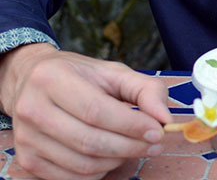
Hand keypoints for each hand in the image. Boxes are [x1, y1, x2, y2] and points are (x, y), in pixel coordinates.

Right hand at [0, 43, 171, 179]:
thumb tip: (165, 118)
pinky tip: (111, 157)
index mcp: (53, 78)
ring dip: (116, 161)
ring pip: (80, 164)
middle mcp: (32, 109)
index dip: (130, 124)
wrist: (32, 81)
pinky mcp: (26, 161)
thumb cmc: (81, 76)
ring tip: (135, 148)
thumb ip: (145, 89)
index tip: (158, 131)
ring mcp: (26, 138)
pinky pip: (69, 178)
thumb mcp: (114, 72)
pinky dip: (97, 173)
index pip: (96, 110)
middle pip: (88, 140)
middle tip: (155, 144)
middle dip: (129, 146)